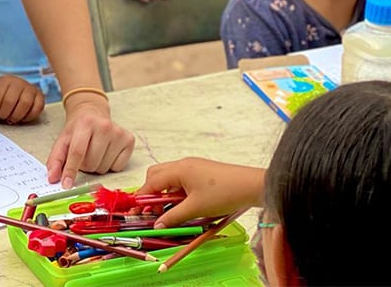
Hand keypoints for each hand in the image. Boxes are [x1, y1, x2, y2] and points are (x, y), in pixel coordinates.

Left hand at [0, 74, 45, 124]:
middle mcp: (18, 82)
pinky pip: (37, 107)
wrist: (20, 90)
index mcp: (4, 81)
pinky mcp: (40, 96)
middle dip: (4, 114)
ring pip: (24, 104)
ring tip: (12, 119)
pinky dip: (29, 116)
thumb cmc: (4, 96)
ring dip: (16, 116)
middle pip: (9, 101)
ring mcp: (30, 88)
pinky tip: (23, 118)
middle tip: (3, 119)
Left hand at [46, 94, 134, 187]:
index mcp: (85, 123)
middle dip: (84, 165)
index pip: (77, 152)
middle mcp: (104, 126)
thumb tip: (52, 179)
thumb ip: (55, 160)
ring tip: (94, 152)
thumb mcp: (63, 140)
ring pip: (104, 168)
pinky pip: (118, 167)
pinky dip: (110, 165)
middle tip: (83, 154)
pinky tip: (107, 152)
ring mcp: (119, 132)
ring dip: (96, 166)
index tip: (66, 185)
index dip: (71, 170)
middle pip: (91, 163)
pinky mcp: (129, 140)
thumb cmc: (78, 129)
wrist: (93, 113)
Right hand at [136, 157, 263, 227]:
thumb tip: (158, 225)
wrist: (252, 186)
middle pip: (156, 176)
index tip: (137, 211)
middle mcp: (183, 165)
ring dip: (165, 194)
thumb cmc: (224, 194)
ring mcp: (193, 167)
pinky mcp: (202, 172)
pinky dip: (177, 192)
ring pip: (169, 178)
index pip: (151, 182)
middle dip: (151, 193)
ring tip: (169, 211)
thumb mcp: (196, 209)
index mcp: (178, 170)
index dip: (142, 198)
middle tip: (154, 211)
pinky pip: (181, 180)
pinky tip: (183, 205)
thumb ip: (173, 217)